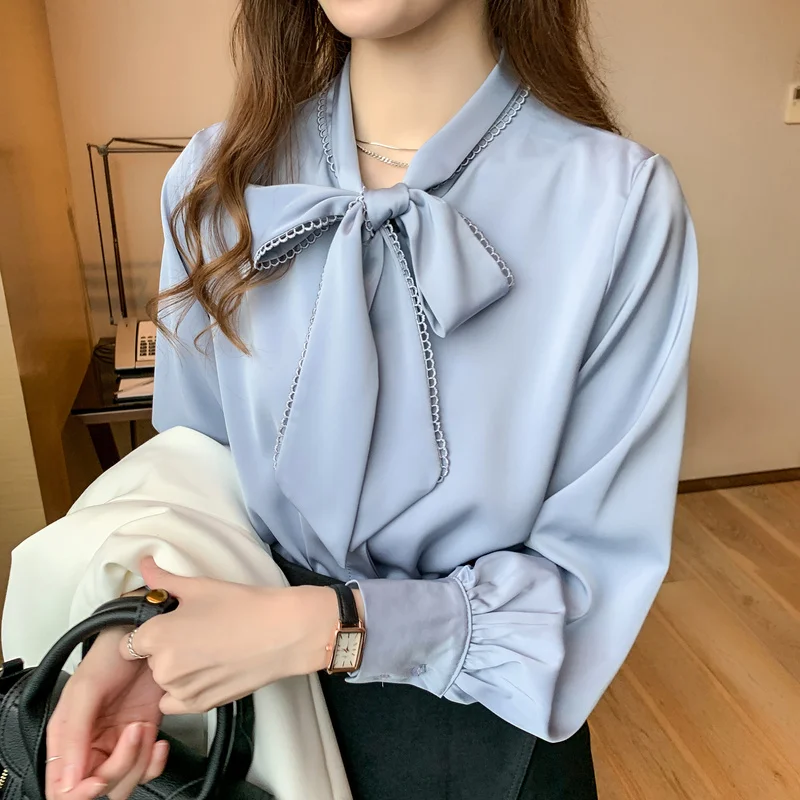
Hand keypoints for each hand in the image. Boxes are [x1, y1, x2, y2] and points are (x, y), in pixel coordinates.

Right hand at [46, 627, 168, 799]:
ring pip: (124, 782)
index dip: (80, 792)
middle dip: (118, 769)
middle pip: (98, 788)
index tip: (98, 778)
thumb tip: (67, 782)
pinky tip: (159, 741)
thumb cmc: (111, 652)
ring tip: (142, 728)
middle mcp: (91, 744)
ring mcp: (119, 742)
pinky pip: (146, 768)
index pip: (63, 787)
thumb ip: (74, 735)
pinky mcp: (144, 737)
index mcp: (66, 738)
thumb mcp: (86, 690)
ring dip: (138, 762)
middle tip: (131, 737)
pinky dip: (155, 762)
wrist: (147, 632)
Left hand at [122, 557, 340, 714]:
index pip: (129, 642)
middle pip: (149, 660)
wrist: (283, 632)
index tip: (169, 625)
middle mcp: (162, 667)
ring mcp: (180, 690)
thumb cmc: (243, 605)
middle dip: (166, 648)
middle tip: (197, 633)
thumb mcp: (200, 586)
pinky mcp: (199, 706)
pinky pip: (175, 701)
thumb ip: (163, 579)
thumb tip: (143, 563)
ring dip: (178, 669)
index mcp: (156, 635)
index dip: (149, 631)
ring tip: (209, 650)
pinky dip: (185, 690)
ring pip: (164, 680)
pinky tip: (209, 671)